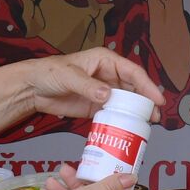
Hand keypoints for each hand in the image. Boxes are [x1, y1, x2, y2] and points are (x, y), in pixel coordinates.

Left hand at [19, 47, 165, 120]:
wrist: (33, 88)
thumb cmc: (50, 73)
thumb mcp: (69, 75)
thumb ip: (88, 86)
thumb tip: (107, 95)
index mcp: (106, 61)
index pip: (132, 72)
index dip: (147, 85)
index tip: (157, 99)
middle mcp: (108, 75)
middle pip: (133, 88)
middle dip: (145, 102)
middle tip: (155, 117)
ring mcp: (103, 92)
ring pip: (126, 102)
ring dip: (136, 113)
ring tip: (146, 126)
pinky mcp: (95, 106)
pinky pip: (113, 113)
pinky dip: (121, 121)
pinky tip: (127, 129)